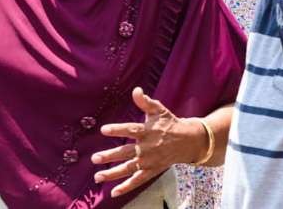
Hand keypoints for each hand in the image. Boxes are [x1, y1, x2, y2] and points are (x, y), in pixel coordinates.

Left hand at [92, 87, 206, 197]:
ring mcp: (149, 161)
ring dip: (113, 173)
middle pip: (126, 152)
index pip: (130, 130)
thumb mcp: (158, 110)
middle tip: (95, 158)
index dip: (117, 129)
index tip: (103, 130)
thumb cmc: (169, 123)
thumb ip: (145, 102)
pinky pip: (138, 181)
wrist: (188, 142)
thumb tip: (136, 90)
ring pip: (129, 168)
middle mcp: (147, 148)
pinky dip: (126, 186)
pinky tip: (113, 192)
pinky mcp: (151, 171)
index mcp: (147, 131)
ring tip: (97, 176)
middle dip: (110, 155)